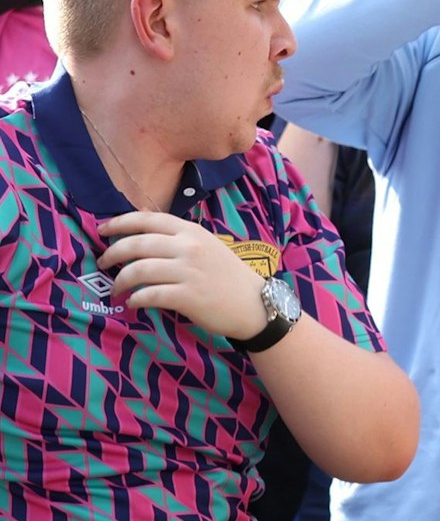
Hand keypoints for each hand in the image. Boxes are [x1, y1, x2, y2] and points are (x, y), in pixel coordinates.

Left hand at [95, 211, 268, 340]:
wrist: (255, 305)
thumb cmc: (228, 275)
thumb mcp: (206, 245)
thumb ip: (176, 234)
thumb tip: (141, 216)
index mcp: (192, 232)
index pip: (147, 220)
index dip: (119, 223)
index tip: (101, 230)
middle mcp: (189, 247)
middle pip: (136, 244)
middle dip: (112, 254)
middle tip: (102, 263)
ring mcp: (189, 272)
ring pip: (138, 270)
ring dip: (120, 280)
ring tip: (116, 288)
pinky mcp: (188, 296)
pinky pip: (150, 295)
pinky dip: (136, 299)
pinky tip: (134, 303)